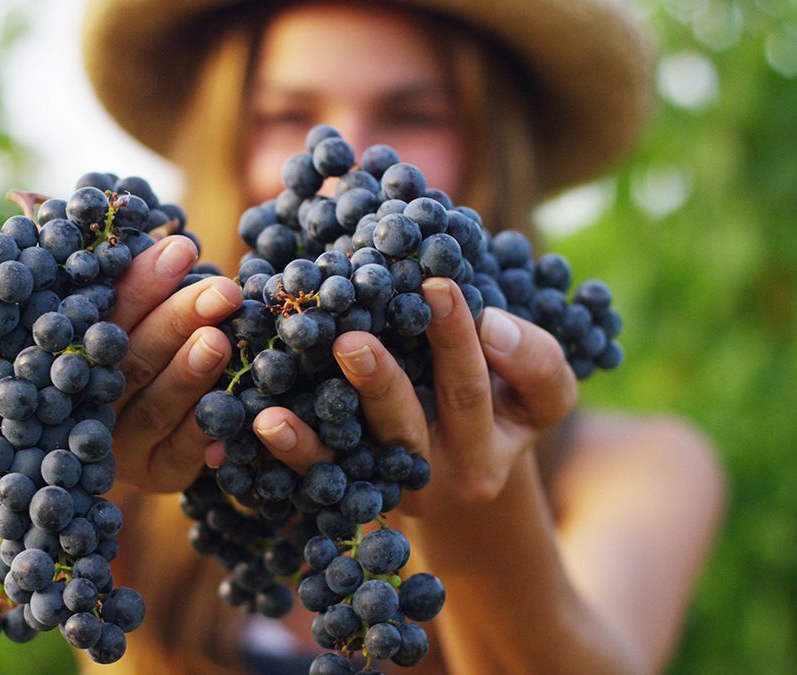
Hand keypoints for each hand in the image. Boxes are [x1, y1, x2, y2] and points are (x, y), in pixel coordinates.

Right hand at [106, 235, 244, 491]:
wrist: (144, 439)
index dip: (141, 283)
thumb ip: (135, 285)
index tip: (182, 248)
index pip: (104, 315)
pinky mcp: (158, 474)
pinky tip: (236, 403)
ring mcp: (122, 445)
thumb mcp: (133, 317)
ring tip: (219, 340)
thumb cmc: (143, 349)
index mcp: (75, 354)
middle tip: (221, 290)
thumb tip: (168, 232)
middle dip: (176, 321)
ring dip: (188, 373)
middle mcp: (89, 402)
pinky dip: (208, 428)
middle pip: (129, 361)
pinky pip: (184, 453)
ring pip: (154, 408)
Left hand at [216, 276, 576, 508]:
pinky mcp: (350, 497)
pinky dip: (286, 453)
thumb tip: (490, 322)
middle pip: (407, 429)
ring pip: (350, 463)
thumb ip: (533, 357)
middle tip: (350, 341)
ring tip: (273, 412)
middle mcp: (438, 477)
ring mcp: (390, 490)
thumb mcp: (539, 390)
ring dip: (311, 437)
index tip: (437, 286)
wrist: (472, 467)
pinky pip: (315, 478)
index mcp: (490, 447)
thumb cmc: (506, 403)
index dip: (459, 342)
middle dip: (380, 384)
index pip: (475, 391)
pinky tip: (256, 425)